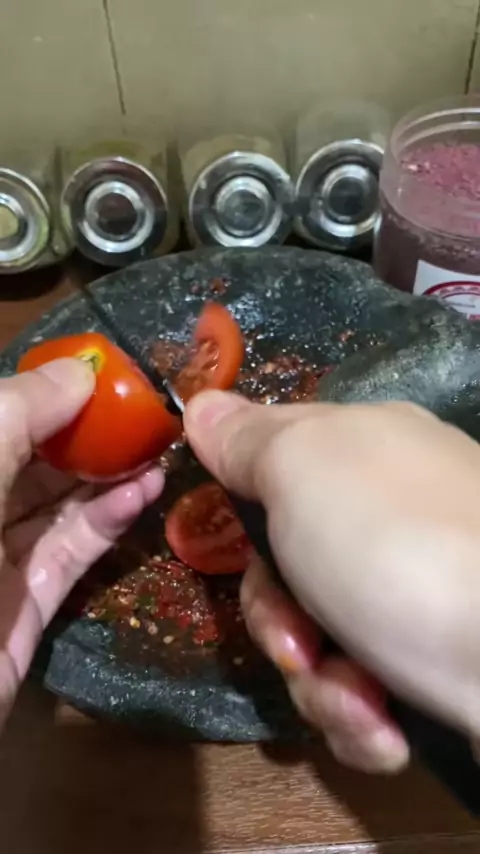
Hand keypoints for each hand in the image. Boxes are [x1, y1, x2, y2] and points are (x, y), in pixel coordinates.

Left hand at [0, 358, 163, 727]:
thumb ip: (20, 412)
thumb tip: (78, 373)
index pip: (1, 419)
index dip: (46, 394)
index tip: (103, 376)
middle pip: (30, 461)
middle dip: (87, 436)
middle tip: (143, 415)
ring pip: (56, 508)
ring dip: (108, 478)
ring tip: (158, 450)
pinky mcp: (23, 607)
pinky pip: (70, 555)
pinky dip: (108, 524)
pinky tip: (146, 494)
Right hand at [185, 391, 479, 773]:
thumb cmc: (397, 547)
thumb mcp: (303, 467)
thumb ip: (249, 439)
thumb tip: (203, 404)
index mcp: (363, 449)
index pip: (272, 465)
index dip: (241, 513)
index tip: (228, 546)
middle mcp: (391, 514)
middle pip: (287, 569)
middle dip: (279, 620)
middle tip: (298, 643)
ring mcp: (416, 592)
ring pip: (319, 640)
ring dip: (322, 685)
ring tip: (360, 696)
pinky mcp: (434, 664)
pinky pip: (364, 693)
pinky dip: (364, 717)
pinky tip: (390, 726)